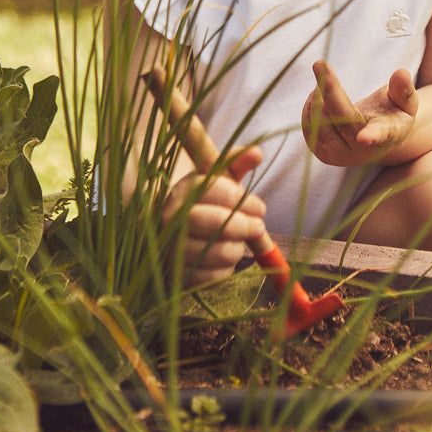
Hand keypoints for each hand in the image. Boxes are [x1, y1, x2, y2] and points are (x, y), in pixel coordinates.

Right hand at [161, 146, 265, 285]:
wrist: (172, 238)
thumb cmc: (202, 205)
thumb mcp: (216, 181)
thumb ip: (236, 163)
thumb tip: (258, 153)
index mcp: (181, 191)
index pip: (214, 190)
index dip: (242, 200)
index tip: (261, 207)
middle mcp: (171, 220)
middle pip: (213, 222)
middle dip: (244, 226)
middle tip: (259, 227)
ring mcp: (171, 250)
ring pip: (216, 252)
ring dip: (237, 249)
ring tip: (239, 243)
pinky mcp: (177, 277)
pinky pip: (212, 278)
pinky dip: (226, 270)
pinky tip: (225, 259)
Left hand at [301, 60, 417, 166]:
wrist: (376, 138)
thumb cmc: (392, 114)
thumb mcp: (404, 101)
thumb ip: (403, 89)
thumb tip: (402, 73)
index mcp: (386, 134)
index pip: (379, 135)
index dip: (372, 137)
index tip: (364, 139)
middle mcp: (362, 150)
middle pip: (341, 119)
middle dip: (329, 90)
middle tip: (319, 64)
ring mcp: (341, 156)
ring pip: (321, 124)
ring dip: (317, 98)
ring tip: (323, 83)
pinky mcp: (324, 155)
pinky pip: (309, 129)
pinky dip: (309, 108)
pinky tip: (318, 97)